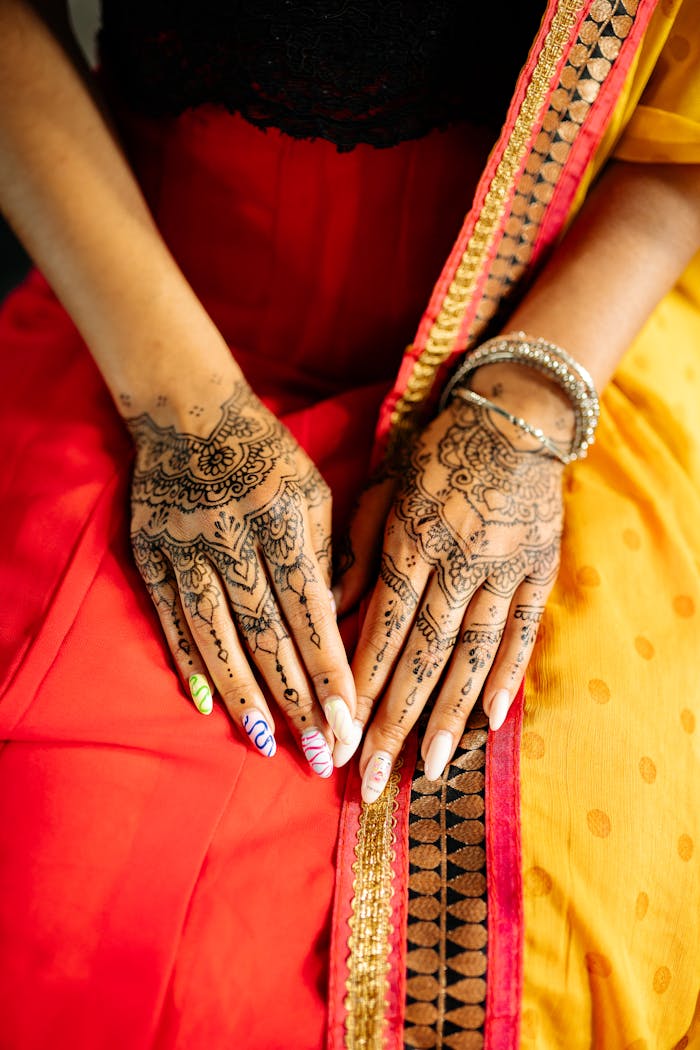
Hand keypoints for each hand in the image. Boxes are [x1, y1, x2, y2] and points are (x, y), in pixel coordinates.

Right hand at [127, 377, 356, 775]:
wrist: (188, 412)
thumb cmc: (268, 455)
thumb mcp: (314, 491)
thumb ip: (329, 556)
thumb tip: (338, 625)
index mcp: (283, 516)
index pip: (310, 607)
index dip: (329, 668)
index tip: (348, 722)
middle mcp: (231, 533)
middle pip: (264, 630)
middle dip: (295, 697)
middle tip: (317, 753)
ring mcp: (184, 544)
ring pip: (214, 634)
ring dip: (242, 694)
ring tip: (266, 744)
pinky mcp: (149, 552)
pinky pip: (170, 618)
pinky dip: (189, 664)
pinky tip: (207, 705)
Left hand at [338, 396, 563, 800]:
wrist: (515, 417)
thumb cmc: (436, 453)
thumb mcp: (383, 489)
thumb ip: (356, 552)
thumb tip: (327, 611)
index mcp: (411, 541)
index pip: (382, 630)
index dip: (361, 689)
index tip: (340, 738)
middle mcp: (456, 562)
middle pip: (423, 655)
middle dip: (395, 723)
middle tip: (374, 779)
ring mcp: (503, 569)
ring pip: (472, 654)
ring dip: (449, 715)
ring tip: (432, 770)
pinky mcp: (539, 570)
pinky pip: (522, 631)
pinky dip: (507, 675)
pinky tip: (490, 719)